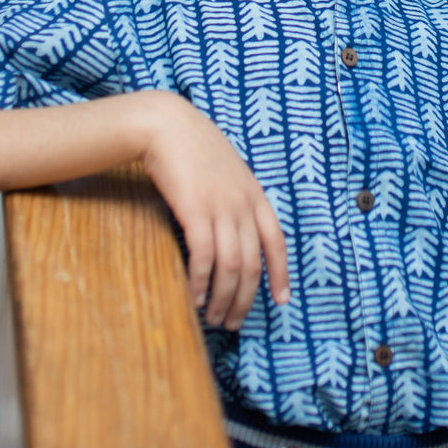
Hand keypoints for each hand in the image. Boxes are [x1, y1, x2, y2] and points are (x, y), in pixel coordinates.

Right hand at [138, 92, 290, 329]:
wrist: (167, 125)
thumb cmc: (192, 148)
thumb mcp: (227, 171)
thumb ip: (236, 198)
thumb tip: (234, 230)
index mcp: (255, 195)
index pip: (277, 242)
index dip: (280, 274)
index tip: (281, 300)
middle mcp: (243, 204)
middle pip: (253, 264)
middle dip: (245, 299)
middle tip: (232, 322)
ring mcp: (221, 208)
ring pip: (231, 266)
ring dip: (223, 298)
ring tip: (213, 316)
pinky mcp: (195, 210)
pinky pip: (203, 257)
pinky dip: (200, 282)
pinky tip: (194, 296)